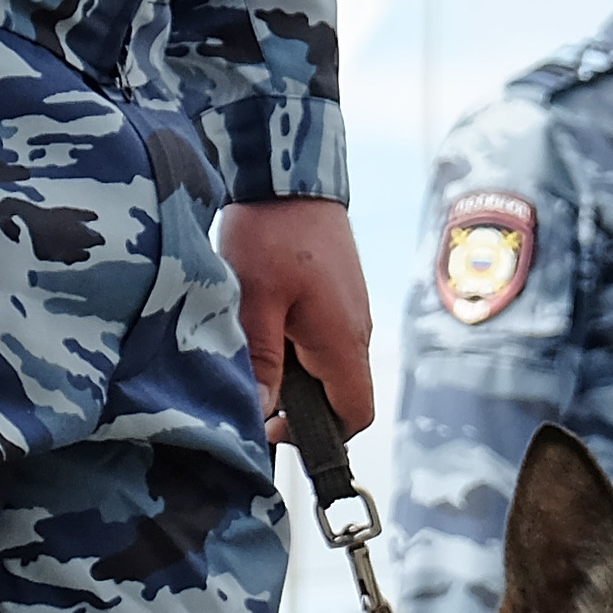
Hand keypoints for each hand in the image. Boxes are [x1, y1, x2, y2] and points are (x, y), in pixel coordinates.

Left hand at [219, 199, 374, 438]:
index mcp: (342, 341)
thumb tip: (262, 410)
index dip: (320, 434)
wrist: (292, 178)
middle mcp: (357, 332)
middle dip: (304, 407)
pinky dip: (302, 350)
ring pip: (334, 369)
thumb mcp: (255, 300)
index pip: (355, 415)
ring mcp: (353, 314)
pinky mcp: (342, 297)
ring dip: (300, 377)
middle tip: (256, 393)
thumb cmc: (272, 234)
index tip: (274, 425)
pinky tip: (268, 327)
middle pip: (343, 395)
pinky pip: (329, 341)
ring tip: (257, 356)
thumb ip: (263, 360)